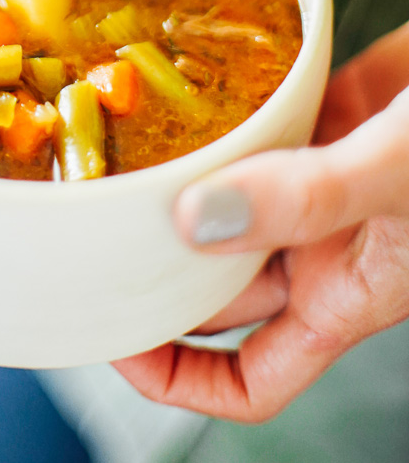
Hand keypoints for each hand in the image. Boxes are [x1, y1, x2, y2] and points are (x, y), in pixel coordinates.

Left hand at [114, 20, 408, 421]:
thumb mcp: (400, 173)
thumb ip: (308, 198)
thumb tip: (193, 220)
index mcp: (347, 292)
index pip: (249, 379)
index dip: (177, 379)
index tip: (114, 339)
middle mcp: (325, 245)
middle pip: (216, 285)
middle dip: (154, 268)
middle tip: (85, 225)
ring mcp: (323, 181)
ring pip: (227, 202)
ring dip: (177, 183)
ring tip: (109, 153)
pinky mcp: (330, 116)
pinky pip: (256, 128)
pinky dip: (218, 116)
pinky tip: (170, 82)